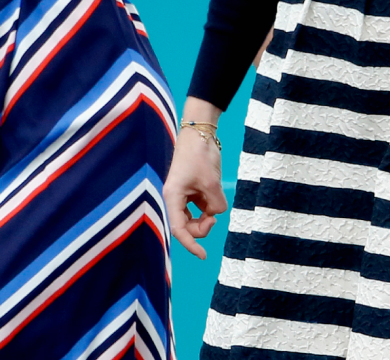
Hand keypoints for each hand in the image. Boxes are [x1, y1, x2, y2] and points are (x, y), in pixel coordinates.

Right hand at [164, 127, 227, 258]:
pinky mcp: (192, 189)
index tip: (204, 255)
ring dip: (207, 215)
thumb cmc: (200, 155)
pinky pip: (201, 206)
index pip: (179, 229)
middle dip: (202, 226)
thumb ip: (216, 204)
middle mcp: (175, 198)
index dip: (191, 244)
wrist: (200, 133)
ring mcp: (183, 194)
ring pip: (195, 217)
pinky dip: (209, 206)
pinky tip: (214, 196)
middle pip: (187, 226)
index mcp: (173, 197)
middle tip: (213, 217)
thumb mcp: (212, 183)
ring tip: (215, 200)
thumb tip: (216, 214)